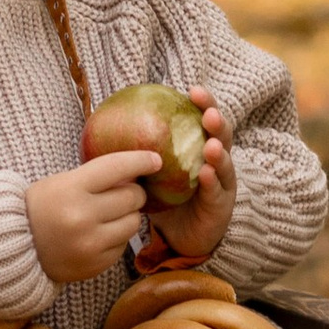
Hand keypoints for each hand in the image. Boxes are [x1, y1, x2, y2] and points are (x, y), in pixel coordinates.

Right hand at [29, 148, 160, 282]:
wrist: (14, 249)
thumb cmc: (40, 208)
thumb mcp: (61, 182)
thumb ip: (97, 176)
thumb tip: (137, 171)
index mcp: (71, 189)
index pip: (117, 167)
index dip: (141, 161)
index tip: (156, 160)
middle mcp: (82, 217)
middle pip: (132, 197)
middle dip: (132, 192)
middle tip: (122, 192)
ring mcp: (90, 244)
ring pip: (133, 222)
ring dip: (127, 215)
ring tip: (107, 215)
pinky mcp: (95, 264)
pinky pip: (123, 245)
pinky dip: (116, 237)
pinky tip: (97, 234)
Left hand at [147, 94, 235, 260]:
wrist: (180, 237)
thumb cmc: (166, 201)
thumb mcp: (152, 174)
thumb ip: (139, 154)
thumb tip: (103, 130)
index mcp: (200, 148)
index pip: (203, 121)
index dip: (203, 104)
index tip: (193, 90)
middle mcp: (216, 162)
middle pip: (222, 136)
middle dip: (217, 122)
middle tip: (208, 114)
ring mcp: (222, 184)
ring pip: (226, 163)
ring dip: (219, 153)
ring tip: (211, 146)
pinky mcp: (221, 206)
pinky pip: (217, 192)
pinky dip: (213, 182)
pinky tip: (206, 175)